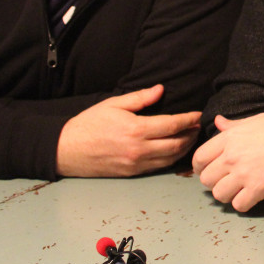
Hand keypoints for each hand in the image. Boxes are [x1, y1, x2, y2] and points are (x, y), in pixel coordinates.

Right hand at [56, 84, 199, 176]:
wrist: (66, 150)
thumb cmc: (89, 123)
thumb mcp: (113, 104)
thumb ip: (140, 98)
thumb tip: (161, 89)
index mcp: (136, 130)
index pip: (172, 125)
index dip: (188, 119)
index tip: (197, 115)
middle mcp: (139, 149)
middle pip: (176, 144)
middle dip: (191, 135)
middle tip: (197, 127)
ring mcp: (136, 164)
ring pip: (170, 159)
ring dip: (184, 148)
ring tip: (190, 138)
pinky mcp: (132, 173)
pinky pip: (158, 167)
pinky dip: (171, 159)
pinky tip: (175, 151)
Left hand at [192, 113, 263, 210]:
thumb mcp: (257, 120)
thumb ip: (234, 125)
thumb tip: (218, 121)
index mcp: (230, 137)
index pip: (200, 157)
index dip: (199, 167)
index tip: (205, 170)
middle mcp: (232, 156)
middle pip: (206, 179)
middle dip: (213, 182)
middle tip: (224, 181)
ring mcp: (244, 173)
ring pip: (219, 194)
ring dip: (226, 194)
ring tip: (237, 190)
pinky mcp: (258, 188)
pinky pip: (238, 205)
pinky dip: (242, 203)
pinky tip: (250, 197)